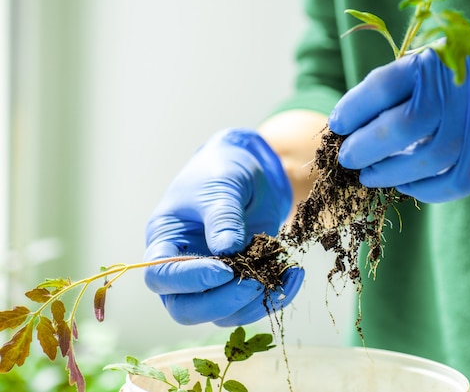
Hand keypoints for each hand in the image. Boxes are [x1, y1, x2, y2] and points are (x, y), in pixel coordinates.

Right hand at [144, 128, 303, 325]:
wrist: (248, 170)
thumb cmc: (221, 172)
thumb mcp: (221, 187)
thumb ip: (223, 217)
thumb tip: (228, 250)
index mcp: (164, 241)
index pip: (161, 276)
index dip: (190, 280)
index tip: (224, 269)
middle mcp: (183, 268)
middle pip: (187, 308)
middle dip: (221, 302)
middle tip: (254, 283)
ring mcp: (212, 279)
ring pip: (221, 314)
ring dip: (252, 304)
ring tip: (281, 276)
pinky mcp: (241, 281)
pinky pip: (252, 304)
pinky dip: (274, 296)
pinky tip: (294, 276)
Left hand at [329, 11, 469, 202]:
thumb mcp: (450, 55)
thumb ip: (411, 84)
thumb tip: (360, 122)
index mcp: (441, 60)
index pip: (382, 86)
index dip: (352, 109)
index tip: (337, 124)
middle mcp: (460, 92)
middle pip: (398, 129)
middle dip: (363, 148)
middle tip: (347, 158)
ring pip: (422, 162)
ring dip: (387, 174)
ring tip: (368, 176)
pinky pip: (451, 184)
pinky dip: (422, 190)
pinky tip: (407, 186)